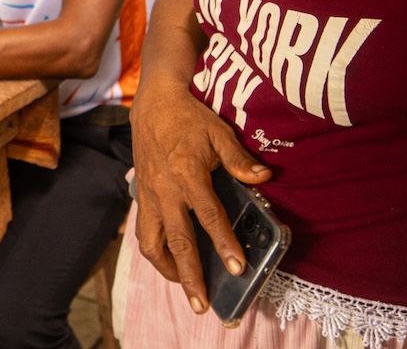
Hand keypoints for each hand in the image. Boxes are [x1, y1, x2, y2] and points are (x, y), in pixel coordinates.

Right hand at [131, 82, 271, 314]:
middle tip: (203, 304)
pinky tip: (171, 263)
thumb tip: (265, 178)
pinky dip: (156, 253)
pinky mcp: (141, 197)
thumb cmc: (189, 117)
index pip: (208, 215)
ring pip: (153, 243)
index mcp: (187, 171)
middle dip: (192, 275)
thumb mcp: (218, 132)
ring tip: (186, 287)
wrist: (153, 103)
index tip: (237, 267)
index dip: (224, 242)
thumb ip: (239, 159)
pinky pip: (145, 233)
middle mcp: (165, 189)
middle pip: (178, 241)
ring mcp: (150, 195)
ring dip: (168, 270)